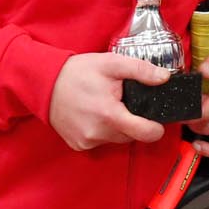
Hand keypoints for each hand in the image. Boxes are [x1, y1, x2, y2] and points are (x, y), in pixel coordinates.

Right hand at [46, 52, 167, 150]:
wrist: (44, 83)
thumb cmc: (77, 73)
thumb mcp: (111, 63)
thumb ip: (141, 70)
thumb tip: (164, 78)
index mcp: (110, 115)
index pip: (146, 134)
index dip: (156, 128)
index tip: (155, 121)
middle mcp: (98, 133)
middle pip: (131, 136)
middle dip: (133, 122)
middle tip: (121, 103)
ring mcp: (86, 141)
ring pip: (116, 139)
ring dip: (116, 126)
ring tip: (104, 106)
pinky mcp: (78, 145)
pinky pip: (100, 141)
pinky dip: (101, 130)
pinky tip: (92, 115)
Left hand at [191, 41, 208, 156]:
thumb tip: (202, 73)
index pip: (205, 111)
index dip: (188, 109)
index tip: (177, 104)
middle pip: (203, 123)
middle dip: (190, 112)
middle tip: (187, 99)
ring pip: (206, 131)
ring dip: (197, 122)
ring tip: (198, 105)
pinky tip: (198, 144)